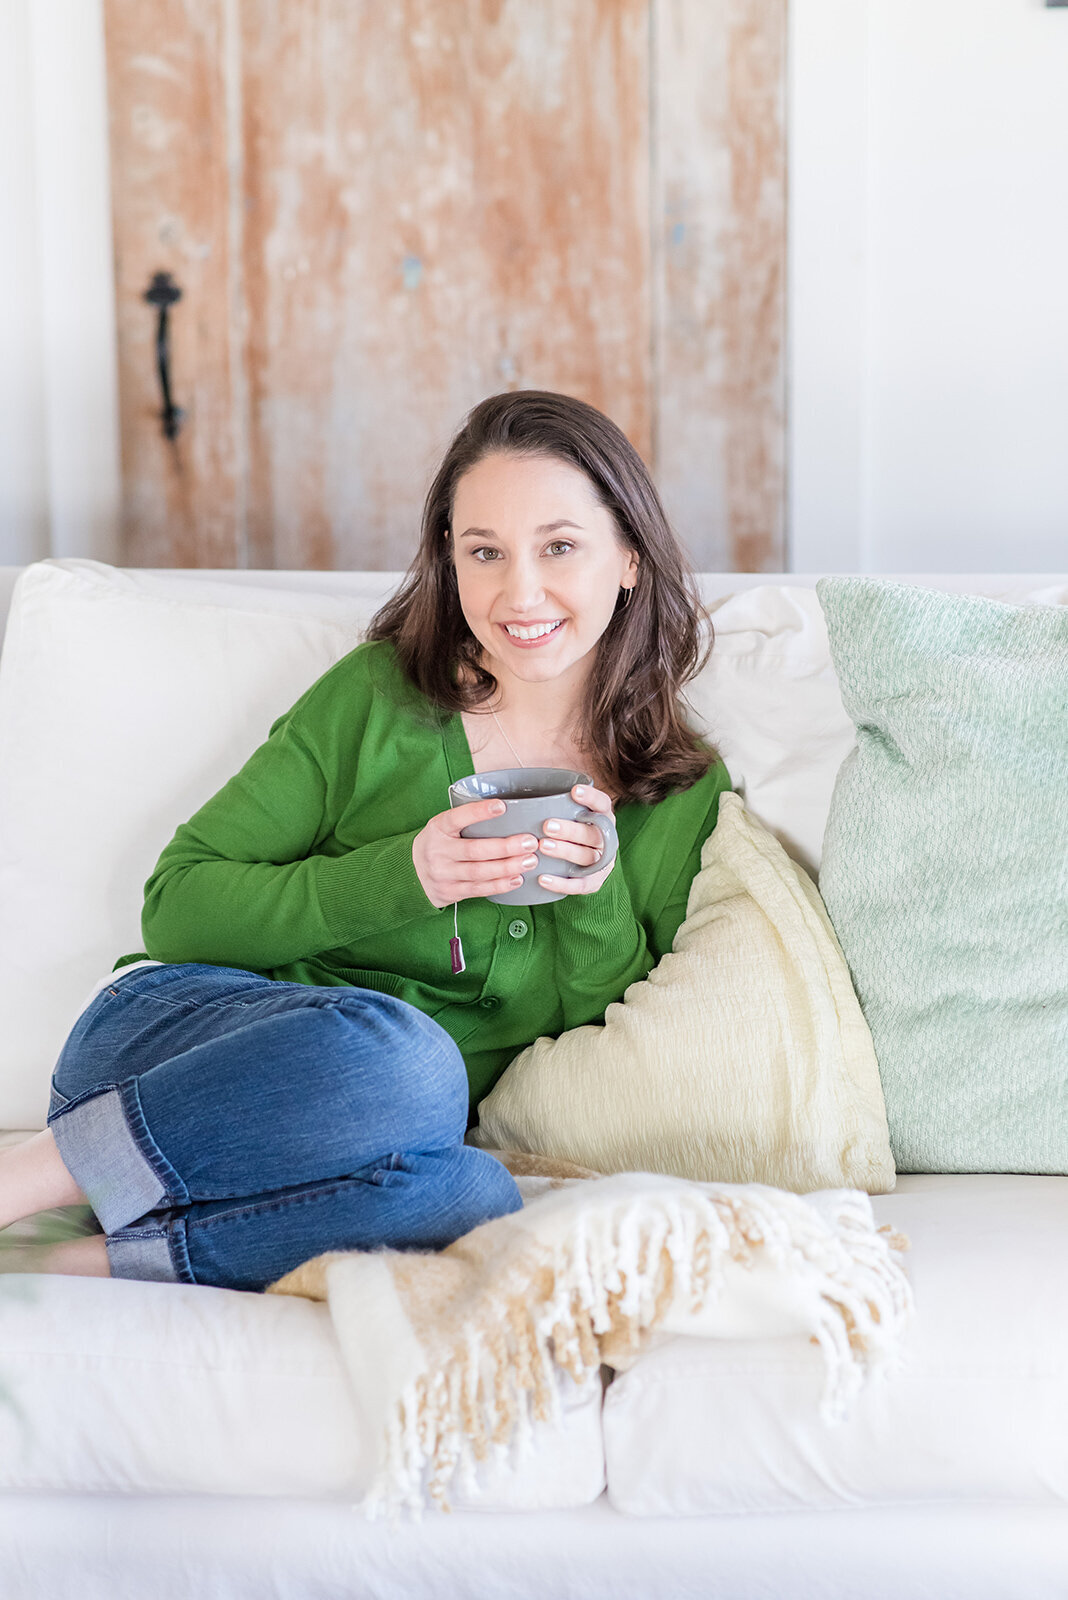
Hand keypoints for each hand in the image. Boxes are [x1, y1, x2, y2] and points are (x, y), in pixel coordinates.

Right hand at [412, 797, 543, 909]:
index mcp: (438, 828)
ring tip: (530, 860)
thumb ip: (465, 821)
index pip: (457, 818)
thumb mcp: (442, 827)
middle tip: (530, 842)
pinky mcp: (450, 892)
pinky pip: (479, 889)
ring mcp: (443, 874)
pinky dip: (500, 885)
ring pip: (480, 872)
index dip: (479, 812)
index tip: (502, 806)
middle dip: (505, 847)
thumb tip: (509, 811)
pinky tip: (516, 878)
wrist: (410, 874)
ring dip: (508, 867)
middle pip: (475, 850)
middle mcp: (438, 851)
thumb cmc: (437, 845)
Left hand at [537, 783, 616, 896]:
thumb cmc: (567, 831)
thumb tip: (514, 795)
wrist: (583, 864)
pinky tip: (543, 878)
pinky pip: (579, 885)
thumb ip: (554, 804)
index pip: (603, 804)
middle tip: (547, 826)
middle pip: (592, 833)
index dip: (591, 798)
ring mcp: (602, 862)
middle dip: (570, 829)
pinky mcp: (594, 882)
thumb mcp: (567, 815)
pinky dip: (561, 883)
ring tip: (543, 847)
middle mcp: (606, 839)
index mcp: (603, 818)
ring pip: (586, 857)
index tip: (574, 791)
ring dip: (565, 851)